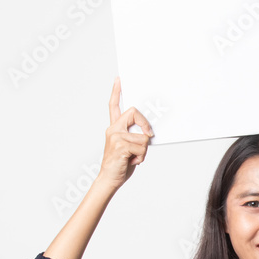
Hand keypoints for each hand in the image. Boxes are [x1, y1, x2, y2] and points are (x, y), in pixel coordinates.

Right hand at [96, 77, 153, 191]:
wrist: (110, 179)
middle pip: (134, 113)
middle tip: (149, 135)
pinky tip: (131, 161)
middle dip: (145, 124)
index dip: (117, 92)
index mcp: (114, 128)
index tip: (119, 80)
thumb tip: (148, 132)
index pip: (114, 106)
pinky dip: (141, 157)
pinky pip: (141, 147)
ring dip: (143, 151)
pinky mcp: (120, 146)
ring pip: (143, 137)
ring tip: (133, 157)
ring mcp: (115, 137)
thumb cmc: (121, 163)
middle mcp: (113, 129)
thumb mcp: (129, 146)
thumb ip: (135, 135)